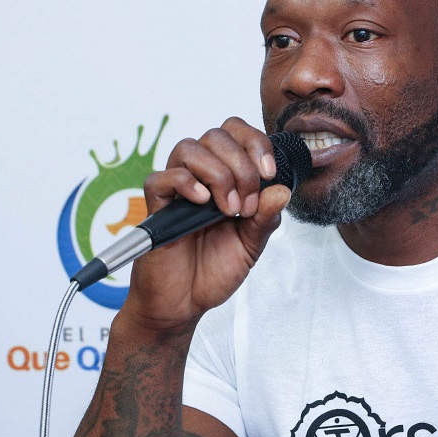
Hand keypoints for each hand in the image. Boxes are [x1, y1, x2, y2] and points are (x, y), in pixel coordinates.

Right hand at [122, 117, 291, 334]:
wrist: (185, 303)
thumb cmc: (214, 270)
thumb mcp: (252, 244)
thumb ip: (267, 216)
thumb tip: (282, 189)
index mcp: (225, 176)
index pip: (236, 133)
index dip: (256, 143)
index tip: (269, 172)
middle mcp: (199, 176)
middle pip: (216, 136)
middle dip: (242, 166)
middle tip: (247, 204)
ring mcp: (176, 190)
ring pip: (188, 148)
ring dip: (218, 174)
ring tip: (228, 209)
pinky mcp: (156, 208)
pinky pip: (161, 178)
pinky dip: (185, 183)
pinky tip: (203, 203)